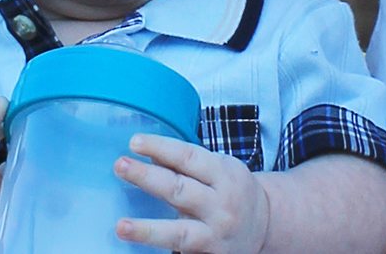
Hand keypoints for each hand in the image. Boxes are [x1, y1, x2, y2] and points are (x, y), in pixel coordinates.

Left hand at [113, 134, 269, 253]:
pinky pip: (182, 253)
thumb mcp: (217, 166)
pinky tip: (137, 249)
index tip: (134, 142)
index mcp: (223, 174)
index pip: (188, 157)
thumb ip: (185, 162)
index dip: (160, 147)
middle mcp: (221, 205)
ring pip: (178, 233)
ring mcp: (214, 235)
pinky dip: (160, 251)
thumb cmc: (232, 188)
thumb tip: (147, 153)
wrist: (266, 225)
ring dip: (147, 229)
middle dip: (147, 178)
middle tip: (119, 165)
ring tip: (121, 226)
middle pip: (178, 190)